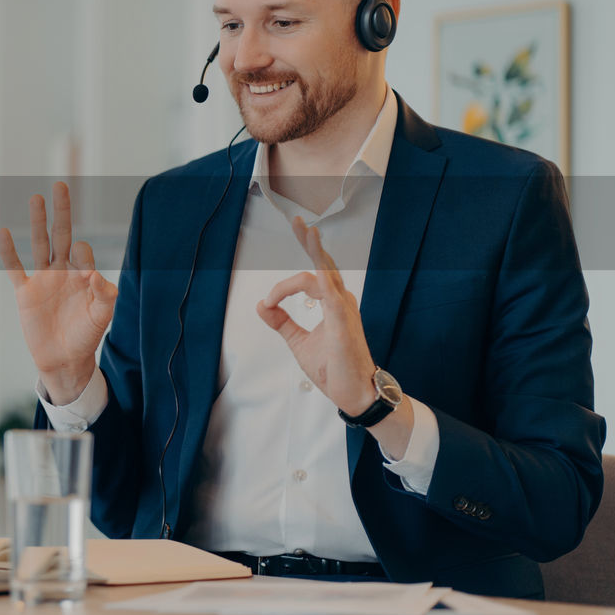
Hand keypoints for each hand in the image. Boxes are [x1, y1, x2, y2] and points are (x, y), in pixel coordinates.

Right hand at [0, 182, 117, 405]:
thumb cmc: (86, 337)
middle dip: (62, 211)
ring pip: (39, 244)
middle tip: (61, 185)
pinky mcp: (26, 293)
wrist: (64, 360)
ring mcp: (43, 280)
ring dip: (37, 221)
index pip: (83, 252)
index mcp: (83, 275)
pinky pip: (15, 268)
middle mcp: (63, 272)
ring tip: (36, 198)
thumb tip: (95, 274)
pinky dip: (8, 252)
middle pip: (61, 234)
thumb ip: (104, 296)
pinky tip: (4, 232)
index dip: (83, 256)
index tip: (86, 276)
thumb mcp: (101, 317)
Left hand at [255, 216, 376, 415]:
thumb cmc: (333, 368)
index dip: (283, 287)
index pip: (309, 278)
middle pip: (324, 264)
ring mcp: (344, 309)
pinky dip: (319, 279)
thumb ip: (281, 322)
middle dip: (309, 242)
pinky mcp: (343, 322)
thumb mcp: (298, 341)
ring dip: (315, 250)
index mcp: (332, 304)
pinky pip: (331, 294)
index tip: (268, 303)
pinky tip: (315, 263)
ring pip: (327, 272)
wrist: (353, 393)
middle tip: (297, 221)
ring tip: (305, 229)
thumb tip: (261, 305)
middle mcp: (341, 301)